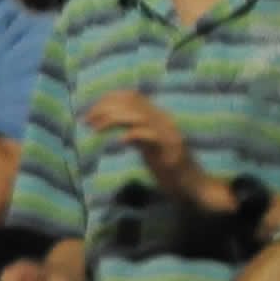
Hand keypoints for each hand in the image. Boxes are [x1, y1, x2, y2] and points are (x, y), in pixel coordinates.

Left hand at [84, 91, 229, 215]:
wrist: (192, 184)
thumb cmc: (168, 166)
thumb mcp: (147, 145)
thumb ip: (134, 131)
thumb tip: (111, 123)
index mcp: (158, 116)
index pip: (131, 95)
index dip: (108, 99)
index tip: (91, 111)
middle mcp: (163, 120)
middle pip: (131, 102)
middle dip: (104, 108)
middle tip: (87, 120)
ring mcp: (167, 133)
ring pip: (137, 115)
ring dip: (112, 119)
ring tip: (96, 129)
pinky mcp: (169, 149)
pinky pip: (150, 135)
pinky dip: (133, 134)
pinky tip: (120, 140)